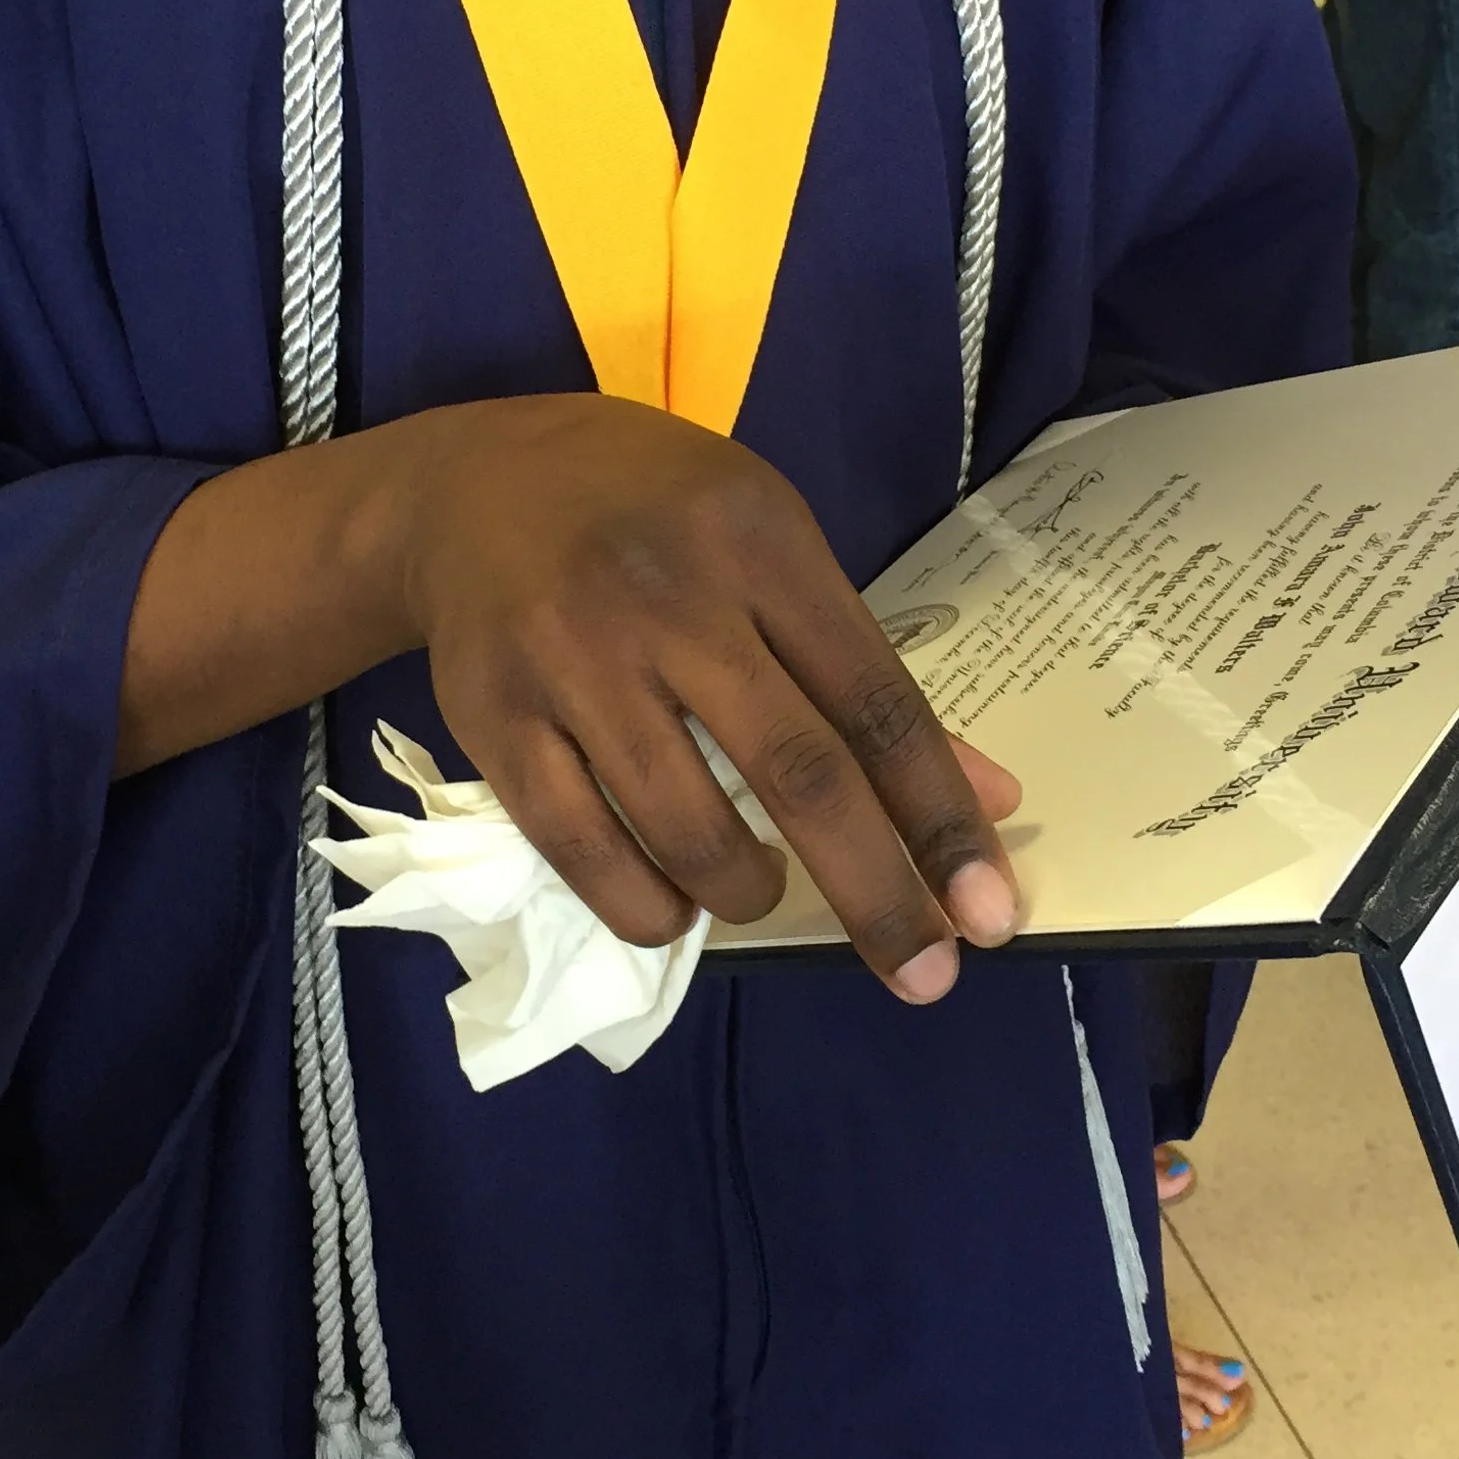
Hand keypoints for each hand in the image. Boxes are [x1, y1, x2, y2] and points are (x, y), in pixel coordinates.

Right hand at [395, 398, 1019, 998]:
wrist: (470, 482)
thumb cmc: (650, 514)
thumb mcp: (767, 547)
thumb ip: (862, 669)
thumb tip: (987, 799)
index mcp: (759, 543)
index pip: (874, 700)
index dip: (939, 816)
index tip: (988, 910)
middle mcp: (669, 596)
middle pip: (799, 775)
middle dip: (876, 892)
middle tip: (925, 976)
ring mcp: (574, 659)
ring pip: (690, 831)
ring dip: (748, 896)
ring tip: (758, 893)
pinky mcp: (496, 717)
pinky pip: (585, 854)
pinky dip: (648, 906)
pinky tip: (674, 902)